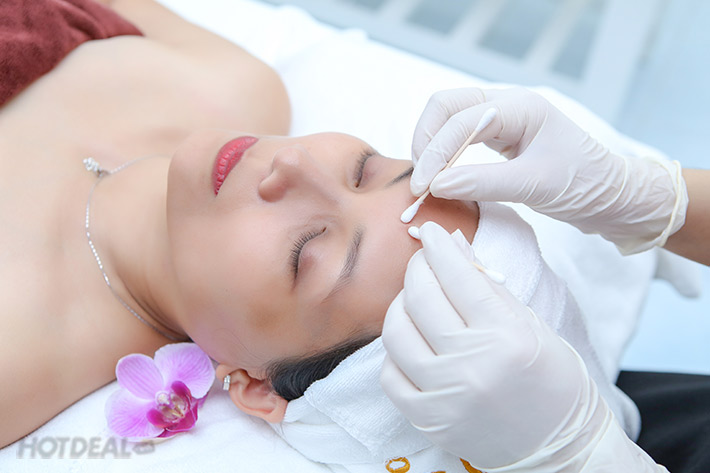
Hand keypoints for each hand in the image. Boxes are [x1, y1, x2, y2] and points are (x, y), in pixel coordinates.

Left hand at [380, 222, 666, 471]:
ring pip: (397, 333)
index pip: (458, 277)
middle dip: (418, 269)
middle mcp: (471, 366)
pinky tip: (415, 342)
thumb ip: (487, 285)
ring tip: (417, 301)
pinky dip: (398, 352)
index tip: (430, 231)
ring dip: (401, 306)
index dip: (439, 248)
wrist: (559, 447)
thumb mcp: (529, 324)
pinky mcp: (428, 420)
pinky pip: (390, 374)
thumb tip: (454, 245)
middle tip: (424, 261)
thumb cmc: (552, 381)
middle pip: (421, 299)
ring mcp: (445, 396)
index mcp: (505, 336)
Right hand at [410, 87, 686, 253]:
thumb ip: (482, 183)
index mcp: (521, 107)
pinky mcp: (500, 137)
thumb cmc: (585, 186)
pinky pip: (460, 135)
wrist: (614, 197)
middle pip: (446, 106)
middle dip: (427, 140)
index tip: (423, 187)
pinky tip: (442, 176)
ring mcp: (503, 119)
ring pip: (449, 118)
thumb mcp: (534, 186)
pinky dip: (444, 153)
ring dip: (432, 145)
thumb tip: (436, 185)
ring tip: (427, 179)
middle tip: (421, 179)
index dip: (436, 153)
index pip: (460, 120)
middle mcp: (508, 105)